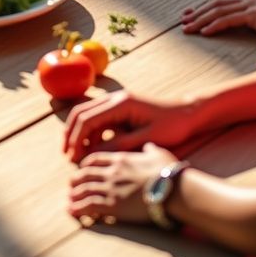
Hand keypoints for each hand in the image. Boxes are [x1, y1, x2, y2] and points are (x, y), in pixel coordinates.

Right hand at [63, 88, 194, 163]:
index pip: (88, 119)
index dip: (77, 139)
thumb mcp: (147, 139)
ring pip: (88, 114)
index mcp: (122, 103)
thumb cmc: (172, 126)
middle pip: (82, 112)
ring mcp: (118, 102)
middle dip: (71, 133)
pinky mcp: (121, 110)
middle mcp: (116, 99)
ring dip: (80, 133)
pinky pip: (99, 119)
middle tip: (67, 155)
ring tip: (77, 155)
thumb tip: (93, 154)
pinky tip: (94, 150)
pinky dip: (92, 133)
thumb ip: (120, 145)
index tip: (73, 158)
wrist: (188, 114)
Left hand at [68, 143, 177, 224]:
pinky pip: (88, 206)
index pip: (96, 159)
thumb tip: (149, 146)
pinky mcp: (112, 205)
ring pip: (84, 190)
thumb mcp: (158, 153)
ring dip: (75, 195)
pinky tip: (71, 211)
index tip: (82, 168)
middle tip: (71, 184)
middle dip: (77, 179)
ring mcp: (110, 188)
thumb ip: (150, 149)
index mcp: (121, 158)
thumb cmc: (168, 171)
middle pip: (86, 174)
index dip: (86, 164)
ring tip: (69, 200)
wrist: (171, 188)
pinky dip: (77, 208)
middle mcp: (112, 172)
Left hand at [181, 0, 255, 39]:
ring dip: (201, 20)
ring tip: (187, 28)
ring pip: (219, 11)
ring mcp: (254, 5)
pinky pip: (231, 20)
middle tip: (184, 21)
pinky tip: (204, 32)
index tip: (192, 15)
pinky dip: (215, 25)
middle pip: (218, 4)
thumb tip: (253, 36)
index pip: (224, 2)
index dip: (206, 9)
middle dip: (199, 13)